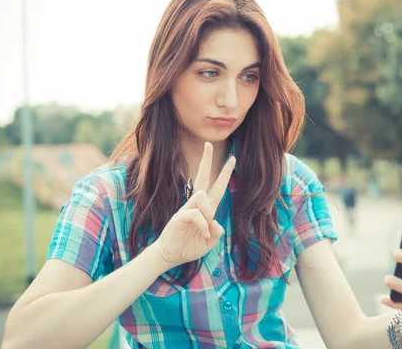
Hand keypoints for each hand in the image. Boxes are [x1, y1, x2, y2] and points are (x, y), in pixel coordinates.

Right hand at [154, 142, 234, 269]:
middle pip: (203, 178)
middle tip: (209, 144)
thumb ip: (216, 233)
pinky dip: (203, 224)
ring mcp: (187, 209)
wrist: (169, 256)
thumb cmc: (188, 248)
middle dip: (206, 161)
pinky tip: (203, 234)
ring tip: (205, 230)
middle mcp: (196, 205)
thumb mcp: (208, 243)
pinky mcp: (179, 216)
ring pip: (202, 196)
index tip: (232, 159)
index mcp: (206, 209)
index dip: (225, 174)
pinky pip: (195, 214)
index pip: (217, 187)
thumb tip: (217, 223)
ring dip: (208, 213)